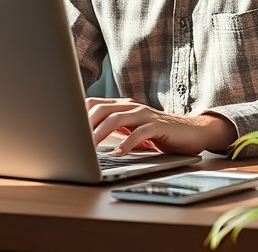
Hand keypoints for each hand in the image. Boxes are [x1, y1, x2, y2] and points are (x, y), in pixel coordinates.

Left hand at [85, 97, 237, 155]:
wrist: (192, 131)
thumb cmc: (159, 133)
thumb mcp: (133, 129)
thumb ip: (115, 128)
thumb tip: (87, 139)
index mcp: (123, 106)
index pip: (94, 103)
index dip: (78, 114)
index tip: (65, 128)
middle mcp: (132, 107)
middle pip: (102, 109)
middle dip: (85, 124)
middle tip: (73, 141)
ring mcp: (145, 115)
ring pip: (117, 119)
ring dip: (101, 133)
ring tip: (90, 147)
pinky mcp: (158, 127)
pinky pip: (139, 133)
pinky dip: (127, 144)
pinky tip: (118, 154)